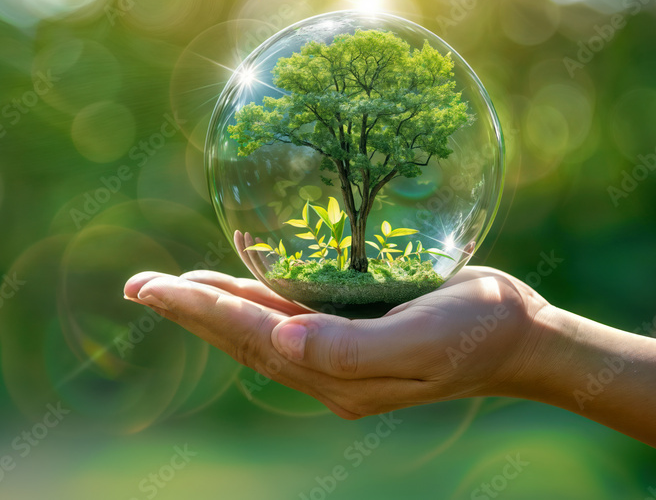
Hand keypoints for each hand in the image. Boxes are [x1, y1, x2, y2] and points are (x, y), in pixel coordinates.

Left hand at [123, 265, 550, 418]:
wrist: (518, 338)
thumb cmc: (476, 332)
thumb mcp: (420, 343)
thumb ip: (352, 347)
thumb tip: (282, 340)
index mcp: (335, 375)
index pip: (251, 336)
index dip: (200, 309)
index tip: (153, 287)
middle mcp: (326, 368)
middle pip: (240, 336)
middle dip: (188, 310)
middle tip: (137, 286)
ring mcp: (336, 353)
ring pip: (256, 327)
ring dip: (211, 305)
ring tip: (170, 286)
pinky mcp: (350, 332)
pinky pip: (285, 315)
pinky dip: (251, 297)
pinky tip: (234, 281)